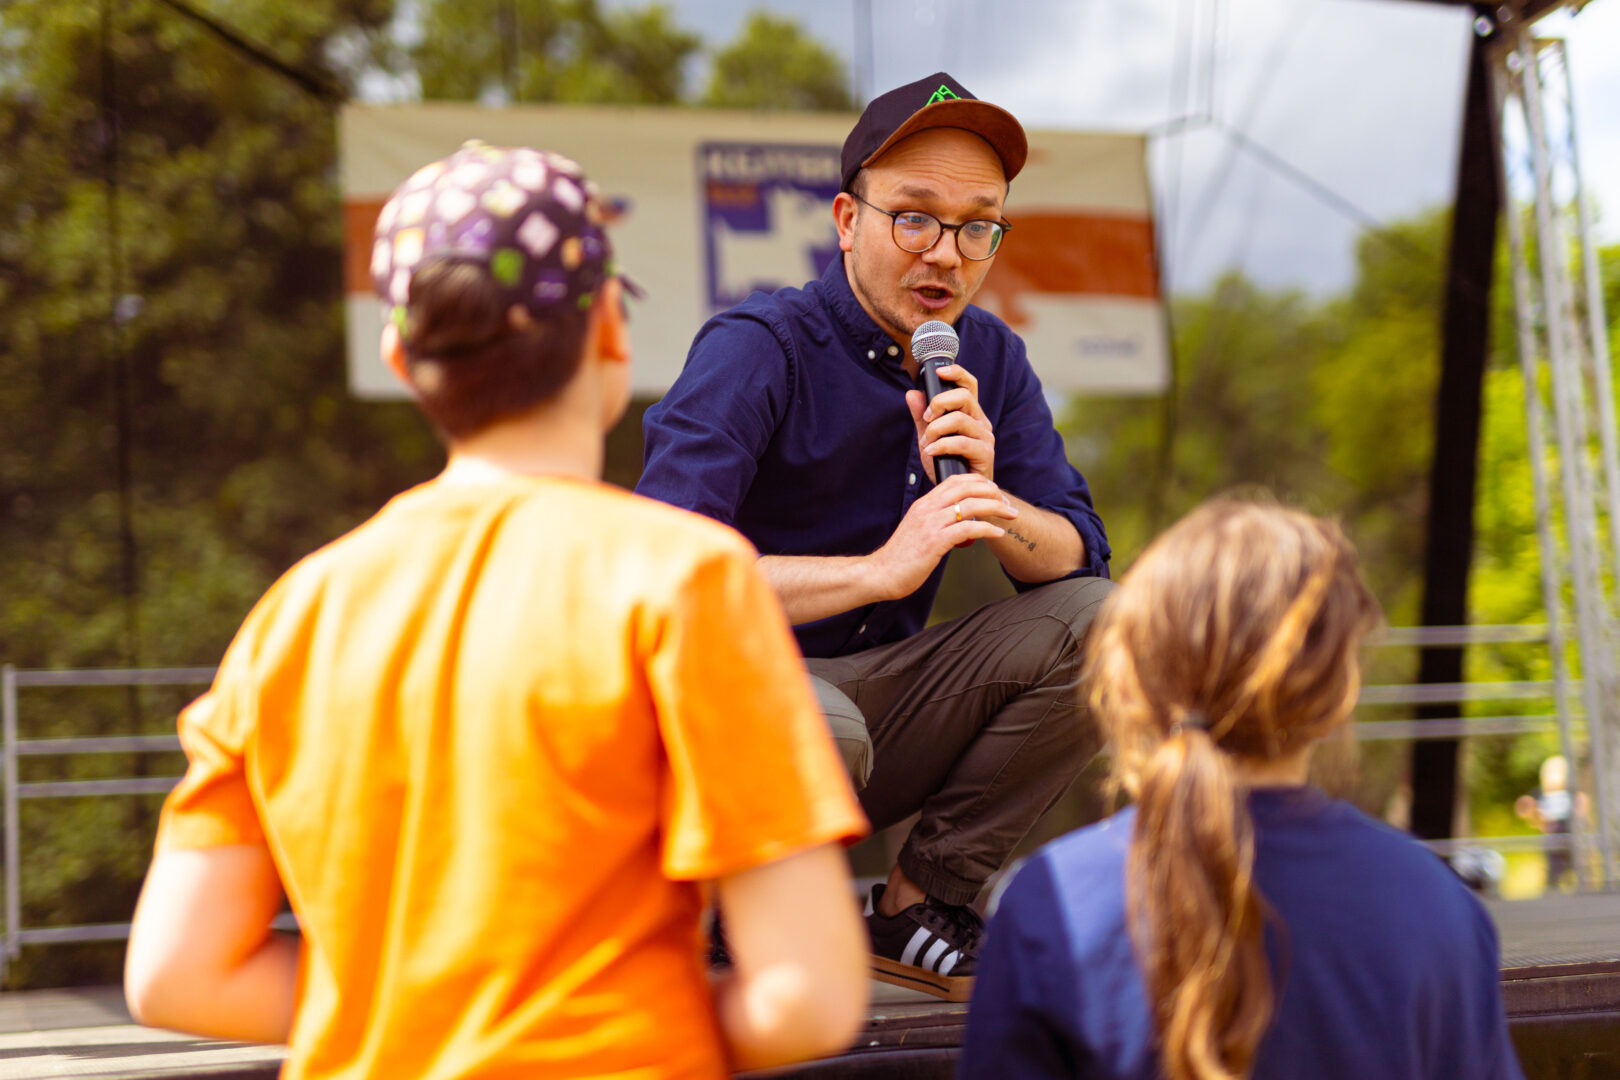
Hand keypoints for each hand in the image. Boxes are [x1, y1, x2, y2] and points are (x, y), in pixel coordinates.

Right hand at [868, 473, 1016, 600]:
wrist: (881, 574)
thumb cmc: (901, 557)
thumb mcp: (918, 530)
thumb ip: (935, 521)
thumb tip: (956, 522)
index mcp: (924, 504)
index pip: (954, 481)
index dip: (978, 482)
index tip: (994, 491)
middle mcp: (927, 509)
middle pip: (966, 488)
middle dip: (992, 492)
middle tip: (1008, 502)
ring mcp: (931, 524)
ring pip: (971, 506)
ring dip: (996, 508)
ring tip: (1011, 515)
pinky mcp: (935, 542)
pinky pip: (968, 529)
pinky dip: (987, 529)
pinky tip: (998, 533)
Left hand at [905, 363, 994, 483]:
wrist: (962, 496)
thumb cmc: (947, 464)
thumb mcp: (929, 437)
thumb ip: (921, 416)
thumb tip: (912, 393)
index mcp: (970, 414)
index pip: (969, 385)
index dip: (956, 373)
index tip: (939, 371)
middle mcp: (981, 422)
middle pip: (964, 396)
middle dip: (939, 403)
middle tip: (926, 418)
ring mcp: (985, 438)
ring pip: (960, 419)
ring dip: (936, 429)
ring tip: (925, 442)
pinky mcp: (986, 454)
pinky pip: (961, 442)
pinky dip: (941, 445)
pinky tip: (930, 452)